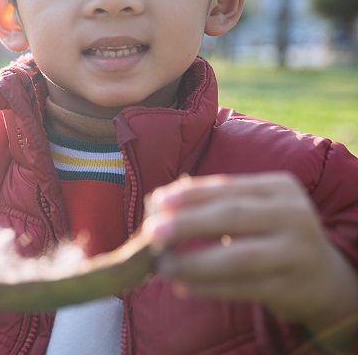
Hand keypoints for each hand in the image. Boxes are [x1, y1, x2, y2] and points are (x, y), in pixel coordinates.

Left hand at [142, 172, 357, 334]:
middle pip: (232, 217)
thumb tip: (158, 205)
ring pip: (238, 257)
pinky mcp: (292, 286)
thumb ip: (213, 204)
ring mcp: (297, 252)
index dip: (191, 195)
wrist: (323, 278)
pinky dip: (209, 287)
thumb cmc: (271, 235)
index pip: (229, 188)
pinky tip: (183, 287)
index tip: (158, 202)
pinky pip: (244, 287)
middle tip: (152, 232)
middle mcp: (294, 215)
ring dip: (194, 262)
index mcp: (280, 187)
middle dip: (188, 223)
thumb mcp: (254, 210)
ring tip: (162, 266)